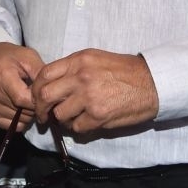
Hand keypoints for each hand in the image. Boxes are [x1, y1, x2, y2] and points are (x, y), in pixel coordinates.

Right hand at [0, 42, 43, 129]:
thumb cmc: (9, 57)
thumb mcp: (28, 56)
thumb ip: (41, 73)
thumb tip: (52, 93)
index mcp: (1, 74)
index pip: (24, 100)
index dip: (38, 100)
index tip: (43, 94)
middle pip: (21, 112)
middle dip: (35, 107)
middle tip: (37, 97)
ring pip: (18, 121)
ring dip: (28, 114)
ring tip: (27, 100)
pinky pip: (11, 126)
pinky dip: (19, 120)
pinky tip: (18, 106)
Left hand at [31, 49, 158, 134]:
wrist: (151, 83)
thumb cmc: (125, 70)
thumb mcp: (96, 59)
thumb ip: (73, 69)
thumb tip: (52, 85)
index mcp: (79, 60)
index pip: (44, 74)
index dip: (36, 89)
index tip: (37, 97)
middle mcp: (80, 77)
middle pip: (45, 96)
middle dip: (40, 109)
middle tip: (43, 116)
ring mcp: (88, 97)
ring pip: (59, 114)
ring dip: (63, 119)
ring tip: (73, 117)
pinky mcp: (98, 115)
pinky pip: (76, 127)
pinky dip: (79, 127)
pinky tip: (88, 122)